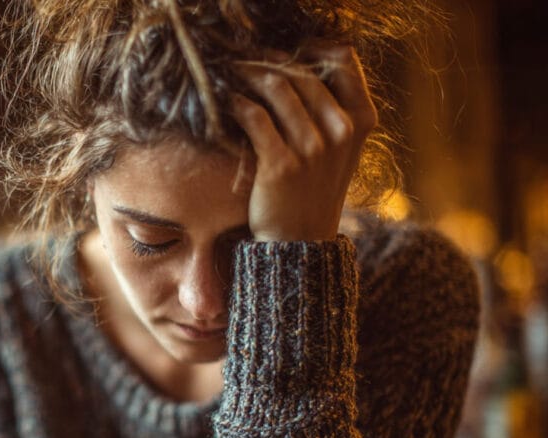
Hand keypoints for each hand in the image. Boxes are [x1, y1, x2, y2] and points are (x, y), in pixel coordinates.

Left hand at [230, 46, 376, 241]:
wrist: (299, 241)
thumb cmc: (313, 190)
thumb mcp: (339, 149)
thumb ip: (331, 110)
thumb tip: (299, 66)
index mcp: (360, 121)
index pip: (344, 61)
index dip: (312, 46)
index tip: (285, 48)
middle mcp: (341, 132)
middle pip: (302, 72)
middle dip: (268, 59)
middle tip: (243, 58)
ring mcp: (313, 149)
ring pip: (276, 88)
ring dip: (247, 75)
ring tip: (229, 73)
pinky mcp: (281, 164)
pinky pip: (254, 116)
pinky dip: (236, 103)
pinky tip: (226, 101)